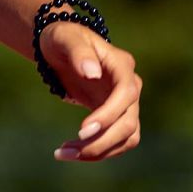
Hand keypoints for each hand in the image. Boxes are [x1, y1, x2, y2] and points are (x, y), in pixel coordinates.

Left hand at [38, 20, 141, 161]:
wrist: (62, 47)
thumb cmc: (63, 38)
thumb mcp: (65, 38)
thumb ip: (79, 52)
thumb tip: (92, 74)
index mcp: (122, 65)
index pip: (126, 95)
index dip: (108, 114)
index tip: (82, 129)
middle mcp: (130, 86)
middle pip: (129, 123)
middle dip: (102, 140)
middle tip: (70, 149)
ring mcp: (126, 104)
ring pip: (126, 137)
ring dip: (99, 151)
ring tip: (65, 153)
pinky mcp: (116, 117)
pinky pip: (115, 141)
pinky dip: (96, 150)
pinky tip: (70, 151)